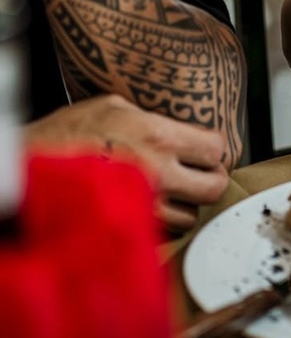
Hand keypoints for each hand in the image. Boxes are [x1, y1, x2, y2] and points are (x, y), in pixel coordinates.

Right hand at [23, 94, 228, 232]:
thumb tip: (172, 125)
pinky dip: (162, 222)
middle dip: (210, 180)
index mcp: (157, 137)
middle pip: (215, 187)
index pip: (216, 149)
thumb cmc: (62, 137)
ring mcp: (146, 206)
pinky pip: (165, 231)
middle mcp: (159, 173)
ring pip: (192, 215)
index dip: (214, 150)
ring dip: (186, 205)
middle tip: (200, 175)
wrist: (27, 171)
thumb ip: (148, 116)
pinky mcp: (132, 229)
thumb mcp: (109, 107)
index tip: (206, 150)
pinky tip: (149, 207)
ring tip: (169, 192)